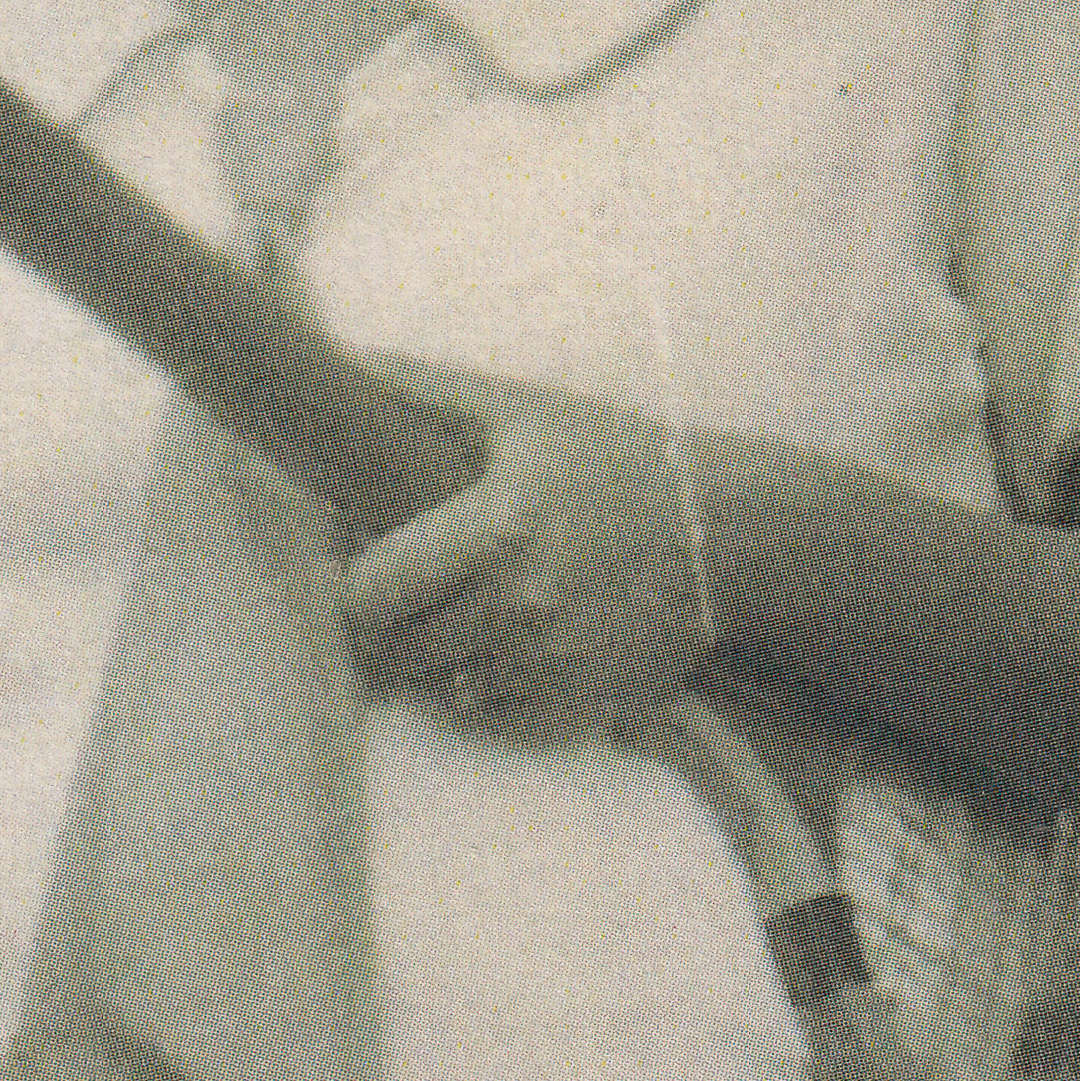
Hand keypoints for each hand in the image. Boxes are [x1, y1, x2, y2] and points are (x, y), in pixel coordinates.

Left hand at [339, 367, 718, 739]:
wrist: (727, 532)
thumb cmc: (620, 461)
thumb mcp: (524, 414)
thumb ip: (429, 394)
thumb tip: (352, 365)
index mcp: (493, 528)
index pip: (371, 593)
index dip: (356, 587)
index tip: (372, 571)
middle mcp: (515, 605)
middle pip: (395, 652)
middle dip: (390, 629)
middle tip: (409, 600)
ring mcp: (548, 662)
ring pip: (441, 688)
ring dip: (440, 661)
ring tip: (464, 618)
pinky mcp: (578, 700)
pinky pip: (493, 716)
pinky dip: (487, 689)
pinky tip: (507, 646)